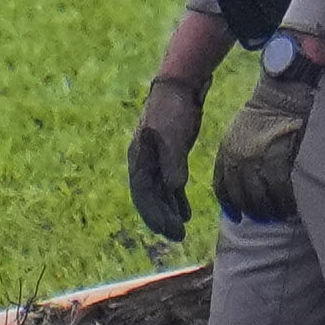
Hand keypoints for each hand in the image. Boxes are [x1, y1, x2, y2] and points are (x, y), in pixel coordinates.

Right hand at [126, 79, 202, 249]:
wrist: (178, 86)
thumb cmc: (172, 109)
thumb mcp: (172, 135)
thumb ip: (172, 162)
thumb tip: (173, 189)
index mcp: (139, 158)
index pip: (143, 194)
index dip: (154, 214)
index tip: (168, 231)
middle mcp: (144, 162)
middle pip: (150, 197)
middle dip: (161, 218)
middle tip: (178, 237)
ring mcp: (155, 159)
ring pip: (159, 193)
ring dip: (169, 211)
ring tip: (181, 230)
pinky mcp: (169, 156)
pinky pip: (169, 184)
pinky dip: (175, 199)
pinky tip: (185, 212)